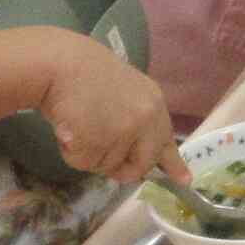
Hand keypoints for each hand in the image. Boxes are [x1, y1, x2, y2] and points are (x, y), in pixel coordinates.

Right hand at [38, 33, 184, 186]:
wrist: (60, 64)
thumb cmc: (85, 73)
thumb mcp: (125, 92)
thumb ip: (137, 119)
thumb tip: (135, 157)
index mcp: (153, 104)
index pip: (166, 140)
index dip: (173, 164)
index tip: (184, 181)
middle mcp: (145, 120)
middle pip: (140, 164)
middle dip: (122, 168)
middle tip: (98, 149)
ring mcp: (122, 133)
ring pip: (107, 166)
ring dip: (90, 153)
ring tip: (79, 123)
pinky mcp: (97, 143)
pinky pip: (83, 163)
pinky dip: (72, 153)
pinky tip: (69, 128)